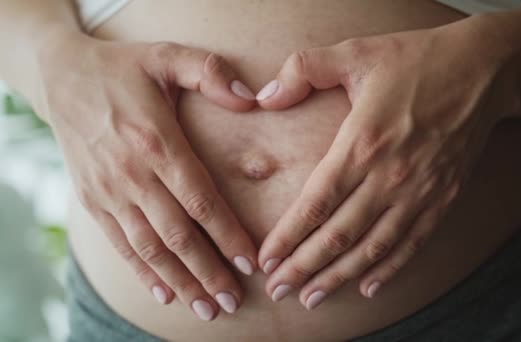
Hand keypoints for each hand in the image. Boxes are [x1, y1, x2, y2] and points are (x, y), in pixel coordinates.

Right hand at [37, 32, 259, 319]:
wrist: (62, 77)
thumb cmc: (124, 68)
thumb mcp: (168, 55)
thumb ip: (212, 74)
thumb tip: (253, 98)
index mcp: (158, 142)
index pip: (200, 200)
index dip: (227, 234)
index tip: (251, 262)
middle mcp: (132, 174)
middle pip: (178, 234)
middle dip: (208, 271)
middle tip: (233, 301)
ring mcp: (109, 191)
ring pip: (150, 248)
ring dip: (181, 281)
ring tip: (206, 308)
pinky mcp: (93, 200)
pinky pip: (120, 244)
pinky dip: (143, 272)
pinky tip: (165, 293)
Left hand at [256, 21, 513, 308]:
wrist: (485, 69)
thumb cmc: (417, 60)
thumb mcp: (355, 52)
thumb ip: (303, 70)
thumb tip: (264, 96)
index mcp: (362, 143)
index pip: (315, 204)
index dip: (288, 237)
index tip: (265, 260)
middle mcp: (390, 176)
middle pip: (339, 235)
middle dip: (304, 267)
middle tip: (277, 290)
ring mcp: (419, 192)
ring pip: (372, 247)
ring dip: (339, 277)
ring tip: (312, 298)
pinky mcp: (443, 197)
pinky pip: (413, 243)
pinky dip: (390, 268)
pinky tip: (368, 286)